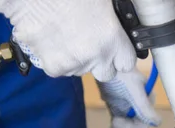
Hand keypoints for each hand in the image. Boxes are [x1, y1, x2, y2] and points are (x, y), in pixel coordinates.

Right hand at [0, 0, 136, 81]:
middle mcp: (93, 56)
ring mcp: (70, 63)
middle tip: (89, 42)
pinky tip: (48, 36)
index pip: (126, 63)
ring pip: (78, 71)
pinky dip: (51, 56)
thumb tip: (115, 29)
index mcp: (112, 38)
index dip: (121, 56)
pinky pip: (54, 66)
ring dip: (74, 59)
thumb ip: (112, 22)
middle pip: (105, 73)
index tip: (115, 50)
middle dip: (100, 62)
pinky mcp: (48, 64)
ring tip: (64, 34)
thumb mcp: (101, 2)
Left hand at [98, 68, 161, 127]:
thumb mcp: (132, 87)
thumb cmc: (119, 71)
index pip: (145, 123)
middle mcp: (141, 107)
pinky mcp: (120, 110)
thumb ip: (144, 105)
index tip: (115, 120)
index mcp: (147, 101)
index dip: (132, 127)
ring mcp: (130, 109)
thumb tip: (156, 123)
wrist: (102, 60)